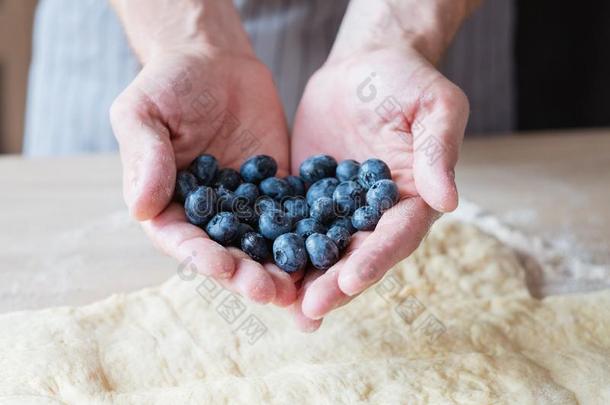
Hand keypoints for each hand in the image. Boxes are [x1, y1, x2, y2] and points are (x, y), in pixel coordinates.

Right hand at [110, 49, 297, 305]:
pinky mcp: (277, 191)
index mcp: (167, 203)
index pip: (180, 239)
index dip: (200, 257)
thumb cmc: (169, 83)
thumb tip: (141, 208)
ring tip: (299, 289)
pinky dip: (306, 237)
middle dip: (246, 275)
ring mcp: (244, 205)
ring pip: (261, 244)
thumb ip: (145, 157)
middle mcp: (207, 214)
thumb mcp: (144, 113)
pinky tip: (323, 253)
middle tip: (270, 291)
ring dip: (278, 268)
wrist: (215, 60)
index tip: (222, 268)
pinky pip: (292, 217)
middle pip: (225, 253)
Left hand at [290, 45, 468, 330]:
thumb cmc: (408, 81)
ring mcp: (338, 209)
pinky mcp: (308, 197)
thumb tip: (448, 200)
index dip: (376, 259)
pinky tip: (255, 265)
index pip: (396, 237)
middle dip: (334, 283)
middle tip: (308, 310)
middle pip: (356, 256)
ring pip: (322, 250)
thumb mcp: (434, 106)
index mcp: (411, 200)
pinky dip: (277, 246)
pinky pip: (291, 224)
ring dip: (303, 279)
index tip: (352, 278)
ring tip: (281, 306)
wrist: (365, 67)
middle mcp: (375, 215)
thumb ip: (437, 150)